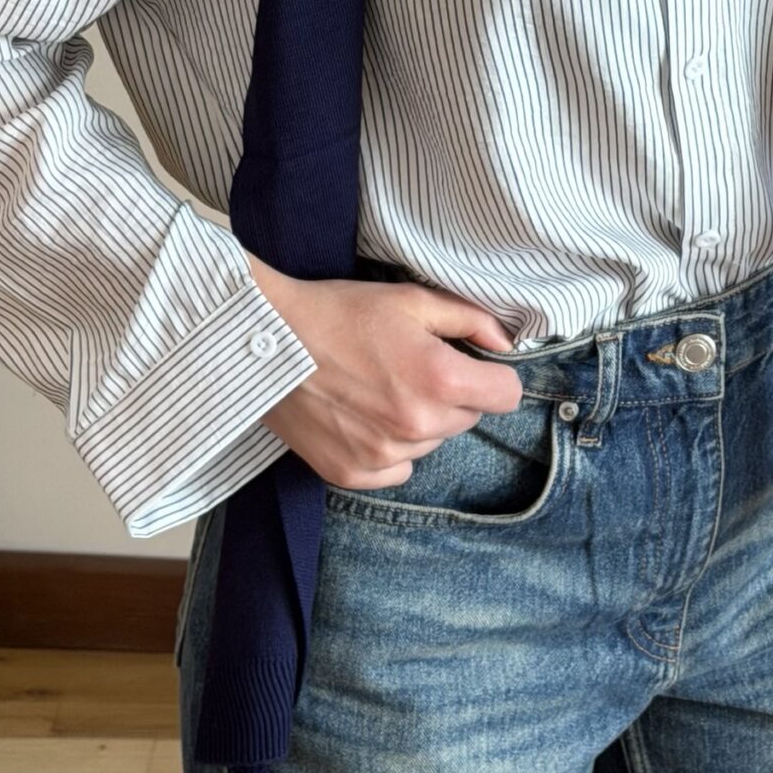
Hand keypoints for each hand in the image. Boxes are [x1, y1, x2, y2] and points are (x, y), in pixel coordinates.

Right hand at [242, 249, 523, 490]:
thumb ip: (469, 320)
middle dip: (451, 395)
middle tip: (409, 368)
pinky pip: (397, 469)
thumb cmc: (338, 314)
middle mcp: (417, 425)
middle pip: (468, 419)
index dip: (492, 376)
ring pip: (431, 444)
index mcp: (439, 379)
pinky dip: (389, 449)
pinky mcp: (352, 473)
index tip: (471, 365)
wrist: (266, 342)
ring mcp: (383, 454)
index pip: (505, 395)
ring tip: (378, 389)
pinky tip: (362, 417)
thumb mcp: (410, 300)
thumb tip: (505, 343)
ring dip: (419, 422)